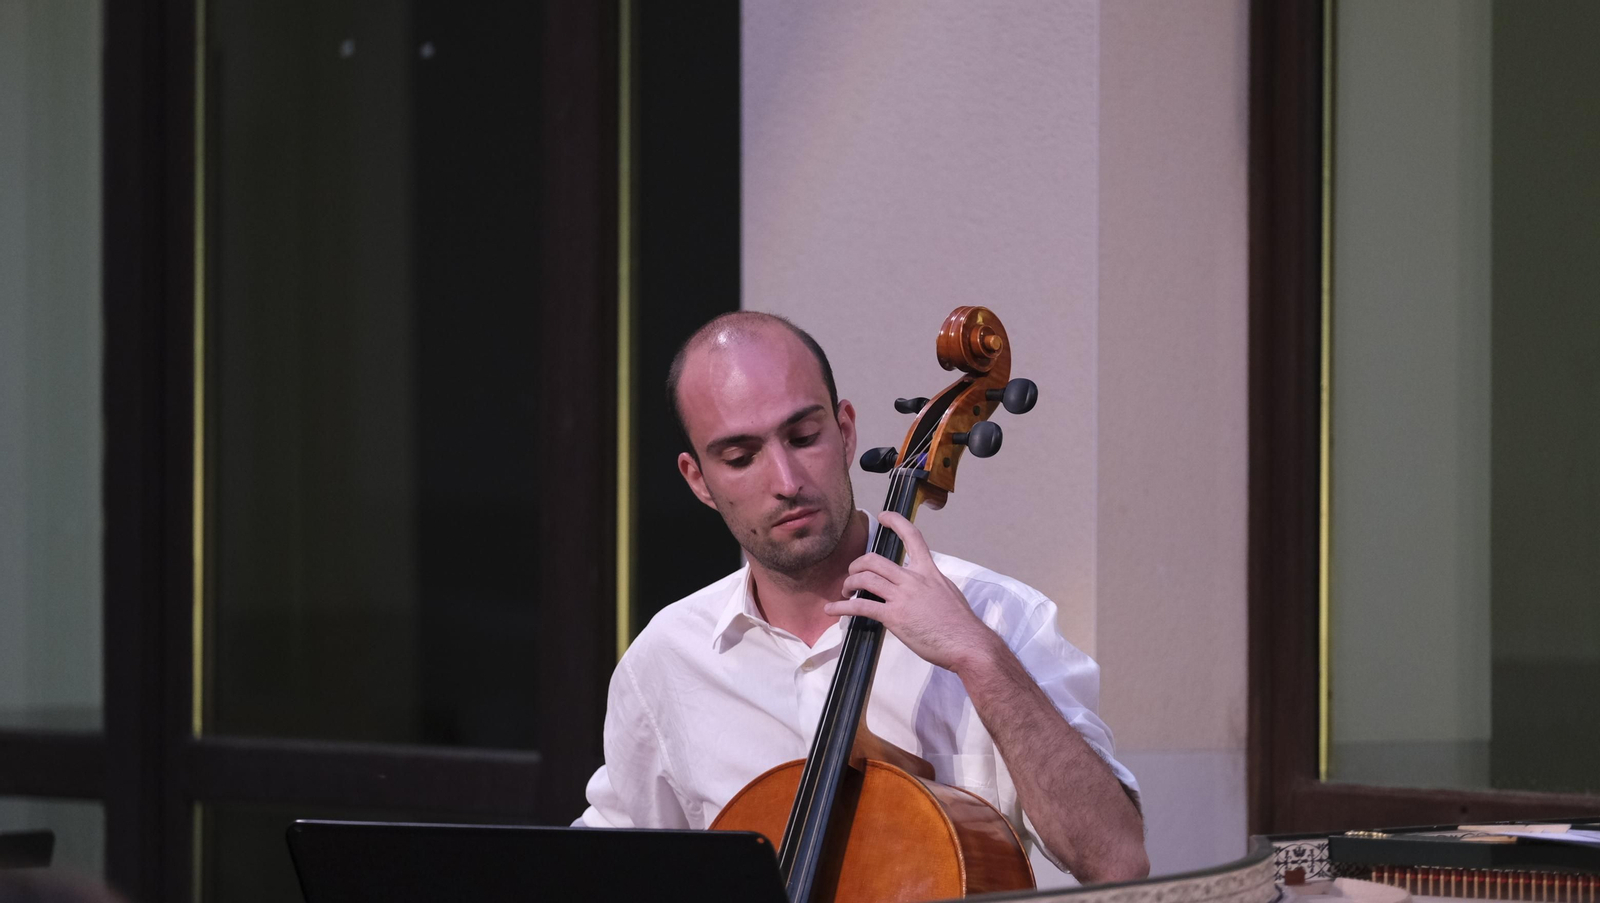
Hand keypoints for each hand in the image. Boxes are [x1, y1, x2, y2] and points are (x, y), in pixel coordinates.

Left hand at [824, 512, 1003, 673]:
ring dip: (849, 583)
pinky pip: (861, 606)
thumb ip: (932, 585)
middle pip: (875, 560)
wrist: (968, 643)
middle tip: (853, 575)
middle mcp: (913, 579)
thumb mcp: (949, 593)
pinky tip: (832, 609)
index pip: (913, 538)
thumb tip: (921, 586)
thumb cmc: (961, 624)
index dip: (896, 522)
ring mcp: (902, 597)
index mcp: (929, 572)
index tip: (884, 516)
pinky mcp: (894, 617)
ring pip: (865, 578)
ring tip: (846, 592)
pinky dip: (842, 607)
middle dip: (857, 565)